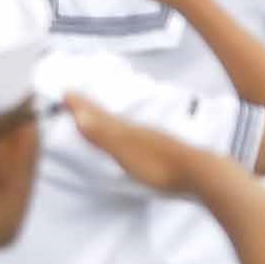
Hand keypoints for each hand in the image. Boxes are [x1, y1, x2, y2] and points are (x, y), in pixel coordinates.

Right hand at [58, 89, 225, 196]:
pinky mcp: (161, 152)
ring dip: (105, 118)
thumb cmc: (159, 165)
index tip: (64, 91)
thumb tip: (76, 113)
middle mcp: (136, 129)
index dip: (80, 104)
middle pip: (107, 115)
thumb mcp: (126, 151)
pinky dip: (121, 131)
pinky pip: (132, 135)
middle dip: (90, 107)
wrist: (200, 173)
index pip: (96, 113)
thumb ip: (102, 134)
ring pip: (121, 124)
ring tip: (96, 114)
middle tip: (75, 97)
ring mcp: (150, 139)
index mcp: (125, 129)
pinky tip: (128, 137)